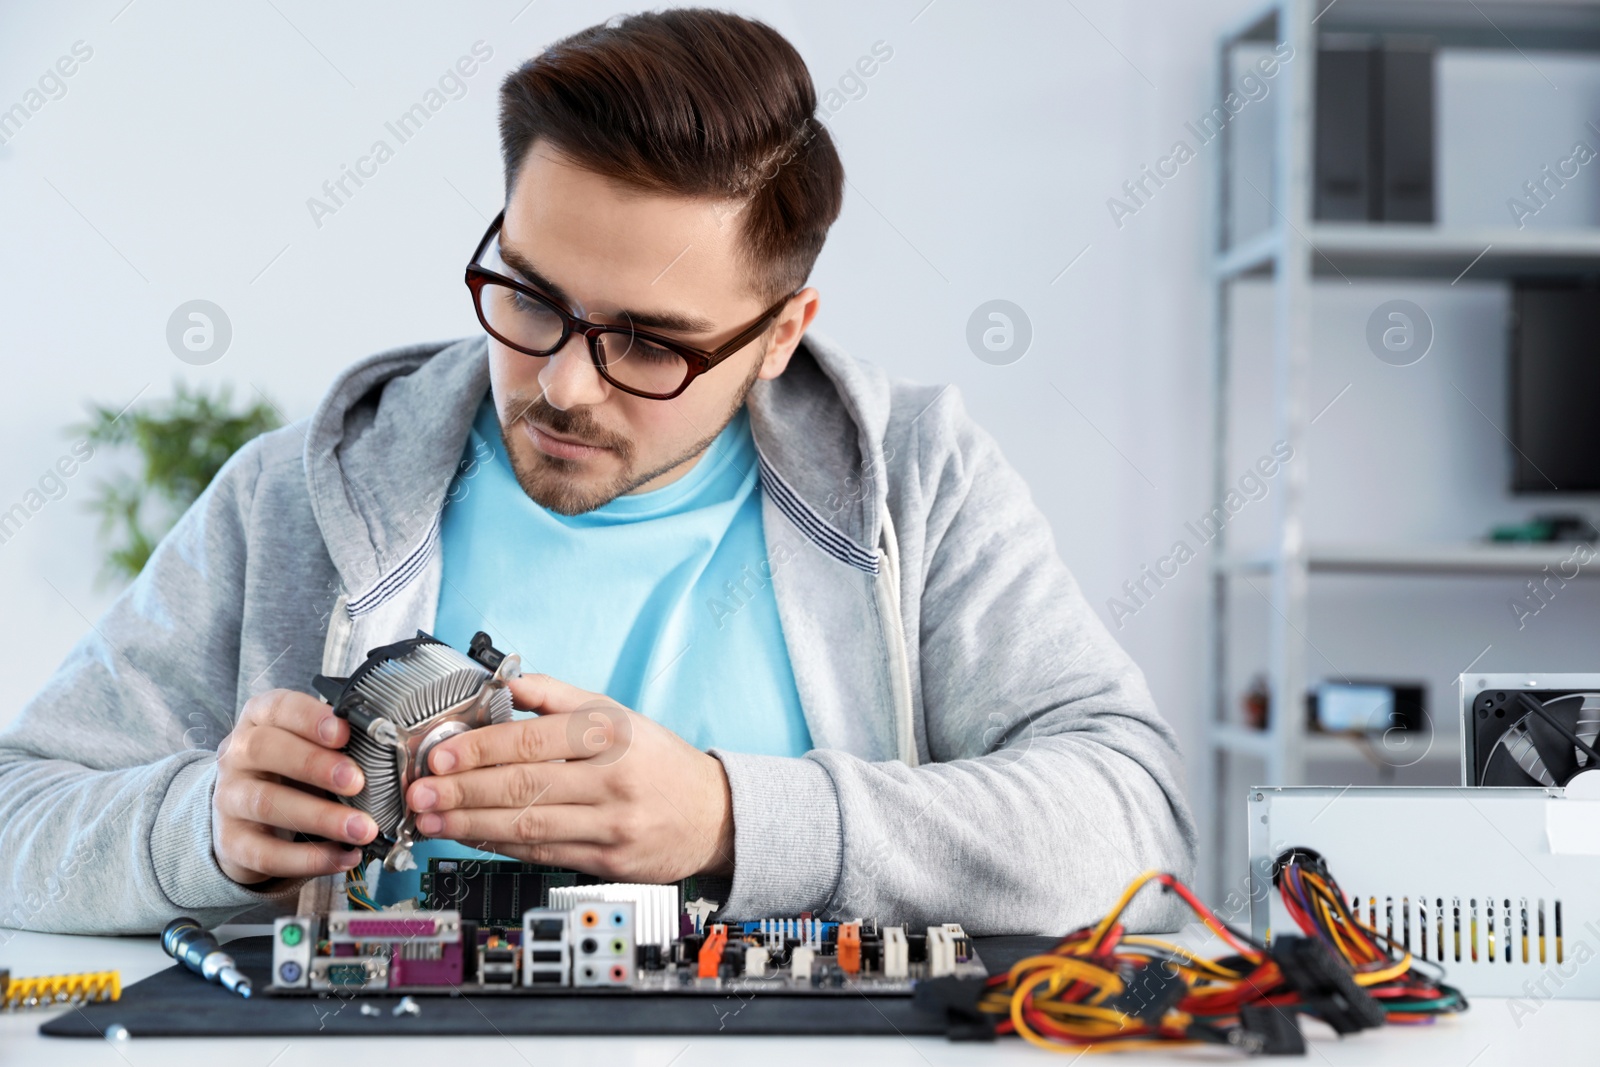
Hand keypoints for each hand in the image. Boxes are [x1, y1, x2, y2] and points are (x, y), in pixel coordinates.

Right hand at [212, 689, 378, 884]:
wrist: (249, 818)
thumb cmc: (292, 772)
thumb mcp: (311, 747)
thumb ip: (339, 743)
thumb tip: (386, 750)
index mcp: (259, 721)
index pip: (277, 707)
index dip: (309, 718)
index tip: (344, 732)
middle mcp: (236, 755)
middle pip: (264, 750)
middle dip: (314, 764)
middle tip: (356, 781)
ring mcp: (228, 799)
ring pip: (266, 803)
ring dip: (321, 818)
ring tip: (363, 829)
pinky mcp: (231, 842)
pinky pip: (266, 853)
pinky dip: (310, 858)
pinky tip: (345, 857)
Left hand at [405, 675, 734, 882]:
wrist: (713, 814)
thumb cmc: (658, 760)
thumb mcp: (616, 712)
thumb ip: (557, 696)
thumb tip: (504, 682)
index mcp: (611, 733)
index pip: (531, 741)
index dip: (477, 749)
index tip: (437, 754)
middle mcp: (612, 777)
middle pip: (523, 785)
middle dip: (461, 789)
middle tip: (420, 792)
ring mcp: (611, 823)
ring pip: (526, 824)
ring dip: (470, 823)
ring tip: (431, 819)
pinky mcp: (608, 860)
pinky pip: (542, 853)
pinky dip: (499, 845)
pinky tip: (471, 835)